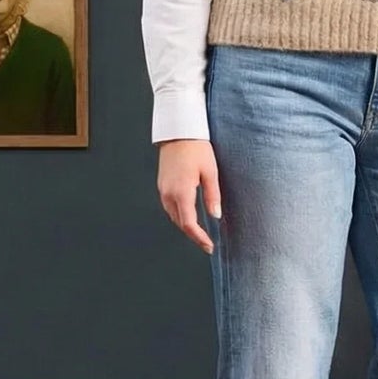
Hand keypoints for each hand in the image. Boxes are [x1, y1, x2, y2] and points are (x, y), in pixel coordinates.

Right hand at [157, 138, 220, 254]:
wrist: (178, 131)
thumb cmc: (197, 149)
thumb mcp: (210, 172)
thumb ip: (212, 196)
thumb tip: (215, 216)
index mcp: (181, 192)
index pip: (189, 224)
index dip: (199, 238)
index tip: (209, 247)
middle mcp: (168, 194)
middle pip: (180, 223)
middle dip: (194, 235)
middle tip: (208, 243)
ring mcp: (163, 190)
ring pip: (173, 216)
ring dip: (186, 226)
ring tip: (200, 233)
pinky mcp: (162, 185)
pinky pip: (169, 207)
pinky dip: (180, 215)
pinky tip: (189, 215)